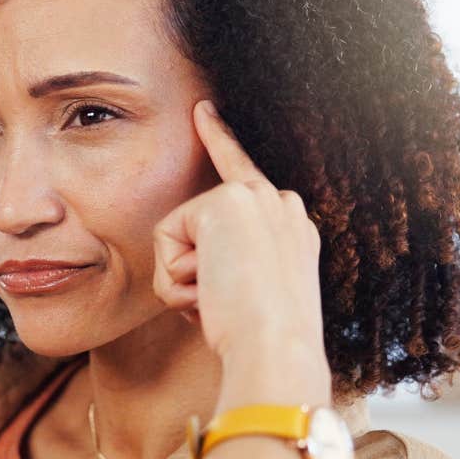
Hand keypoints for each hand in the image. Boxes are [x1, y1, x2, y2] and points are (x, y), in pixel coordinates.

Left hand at [154, 102, 330, 402]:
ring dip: (184, 280)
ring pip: (180, 233)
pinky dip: (175, 278)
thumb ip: (226, 277)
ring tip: (220, 300)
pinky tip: (211, 289)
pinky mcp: (224, 202)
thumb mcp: (250, 308)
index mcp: (293, 230)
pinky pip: (165, 240)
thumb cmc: (263, 347)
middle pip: (215, 174)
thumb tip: (192, 280)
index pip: (247, 177)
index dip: (221, 140)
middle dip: (197, 227)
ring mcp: (256, 197)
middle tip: (204, 155)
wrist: (276, 348)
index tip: (203, 110)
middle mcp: (281, 204)